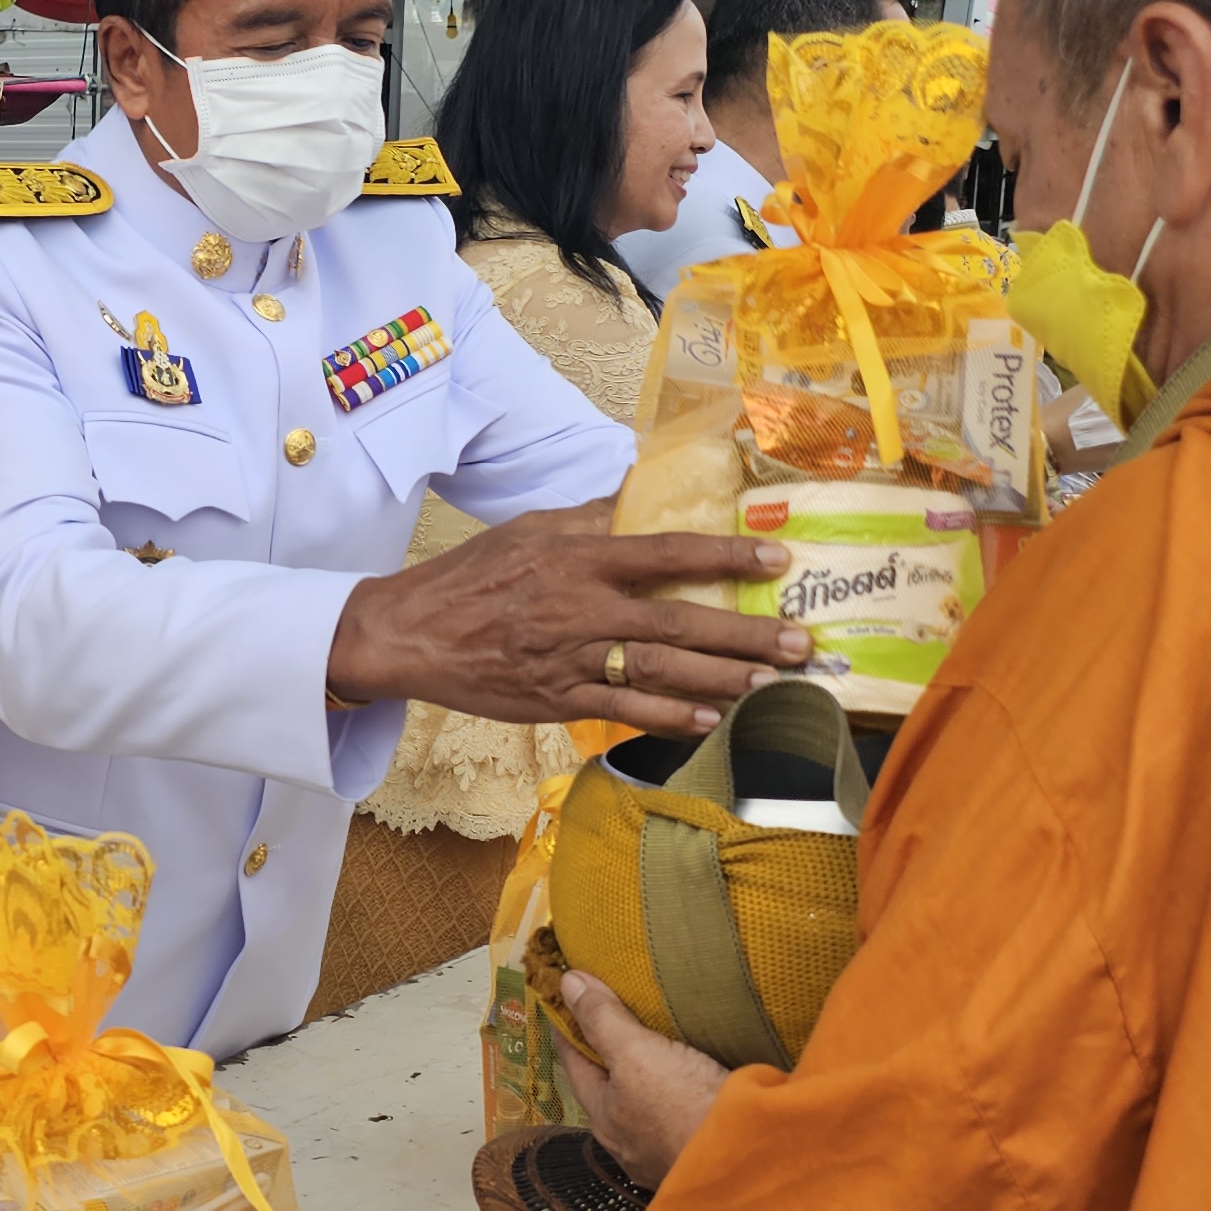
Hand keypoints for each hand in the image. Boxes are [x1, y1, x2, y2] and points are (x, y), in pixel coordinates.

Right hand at [325, 501, 808, 729]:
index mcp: (579, 559)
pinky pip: (624, 710)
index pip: (667, 553)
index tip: (777, 560)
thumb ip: (589, 516)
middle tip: (799, 644)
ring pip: (661, 672)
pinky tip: (710, 719)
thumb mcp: (528, 530)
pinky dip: (669, 716)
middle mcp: (582, 609)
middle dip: (746, 636)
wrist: (411, 634)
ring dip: (723, 680)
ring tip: (773, 685)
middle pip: (679, 623)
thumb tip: (636, 491)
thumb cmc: (472, 577)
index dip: (726, 555)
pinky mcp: (557, 700)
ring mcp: (571, 659)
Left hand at [549, 974, 733, 1187]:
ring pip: (642, 1107)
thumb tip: (567, 983)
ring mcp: (660, 1154)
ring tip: (655, 1050)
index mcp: (603, 1114)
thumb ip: (604, 1020)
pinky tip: (691, 1088)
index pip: (574, 1060)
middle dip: (607, 1055)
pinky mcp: (695, 1156)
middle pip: (607, 1086)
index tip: (565, 998)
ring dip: (644, 1080)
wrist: (748, 1164)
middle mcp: (625, 1140)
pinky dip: (676, 1098)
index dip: (569, 1026)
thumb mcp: (638, 1054)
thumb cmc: (685, 1108)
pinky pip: (676, 1119)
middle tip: (610, 1018)